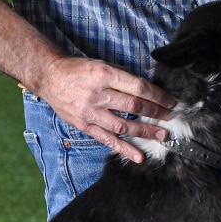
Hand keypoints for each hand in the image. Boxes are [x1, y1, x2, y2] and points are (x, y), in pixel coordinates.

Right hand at [38, 56, 175, 162]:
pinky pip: (108, 140)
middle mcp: (98, 94)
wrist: (50, 77)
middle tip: (171, 117)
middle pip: (134, 107)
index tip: (170, 101)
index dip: (158, 96)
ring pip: (124, 126)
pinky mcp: (85, 126)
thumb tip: (149, 90)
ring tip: (162, 135)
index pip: (138, 87)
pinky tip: (139, 156)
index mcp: (105, 75)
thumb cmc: (79, 69)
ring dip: (146, 132)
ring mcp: (91, 112)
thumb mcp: (103, 65)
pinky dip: (124, 149)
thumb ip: (123, 77)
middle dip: (156, 113)